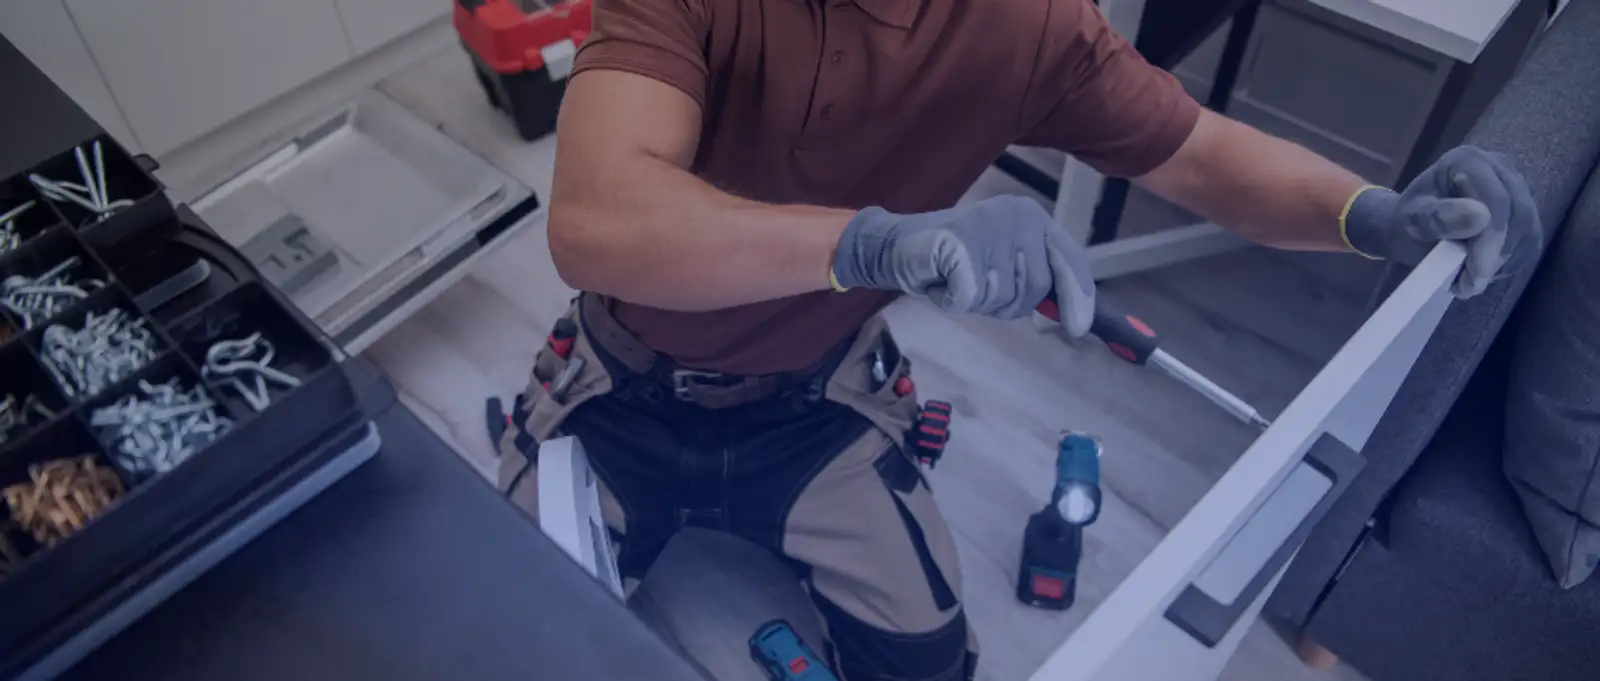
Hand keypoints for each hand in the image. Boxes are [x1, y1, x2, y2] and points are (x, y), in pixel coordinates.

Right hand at [830, 196, 1095, 335]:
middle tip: (975, 287)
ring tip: (956, 279)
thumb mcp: (1003, 266)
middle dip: (1005, 302)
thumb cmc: (953, 261)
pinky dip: (951, 300)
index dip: (1078, 297)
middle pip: (1035, 287)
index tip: (1079, 329)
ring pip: (1001, 296)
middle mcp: (1019, 215)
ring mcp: (991, 226)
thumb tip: (1079, 319)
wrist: (896, 245)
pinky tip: (940, 282)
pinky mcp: (963, 243)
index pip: (1070, 260)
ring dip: (976, 302)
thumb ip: (1034, 279)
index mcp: (1034, 218)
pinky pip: (970, 297)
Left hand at [1343, 145, 1539, 297]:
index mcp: (1468, 159)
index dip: (1491, 240)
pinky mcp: (1525, 212)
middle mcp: (1500, 167)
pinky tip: (1483, 272)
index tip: (1475, 273)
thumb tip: (1481, 217)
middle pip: (1517, 215)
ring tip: (1469, 281)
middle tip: (1470, 285)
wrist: (1412, 226)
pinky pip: (1530, 242)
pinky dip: (1509, 263)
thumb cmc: (1407, 221)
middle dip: (1496, 256)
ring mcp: (1517, 188)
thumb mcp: (1412, 220)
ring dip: (1502, 263)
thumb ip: (1439, 217)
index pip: (1496, 200)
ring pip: (1528, 230)